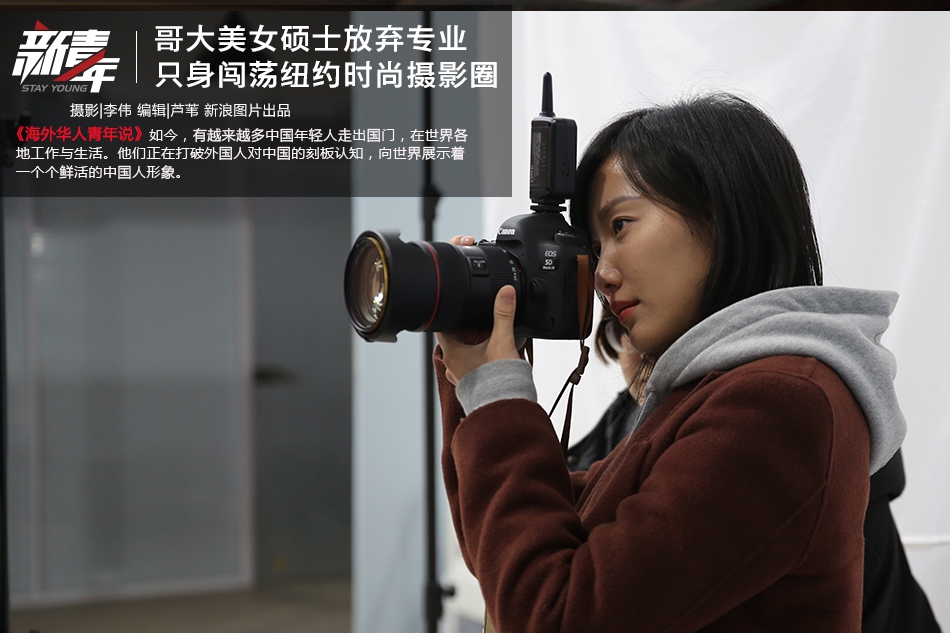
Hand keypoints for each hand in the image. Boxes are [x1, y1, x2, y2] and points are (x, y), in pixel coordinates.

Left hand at [436, 236, 520, 384]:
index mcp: (452, 353)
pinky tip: (495, 357)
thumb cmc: (498, 380)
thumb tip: (505, 293)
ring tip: (492, 340)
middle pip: (456, 339)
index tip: (458, 308)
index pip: (442, 327)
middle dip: (469, 330)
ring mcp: (461, 377)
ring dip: (476, 345)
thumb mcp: (502, 340)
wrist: (505, 407)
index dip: (450, 315)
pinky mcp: (472, 385)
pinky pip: (472, 366)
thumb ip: (504, 314)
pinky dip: (481, 359)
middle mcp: (452, 366)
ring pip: (464, 353)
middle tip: (484, 324)